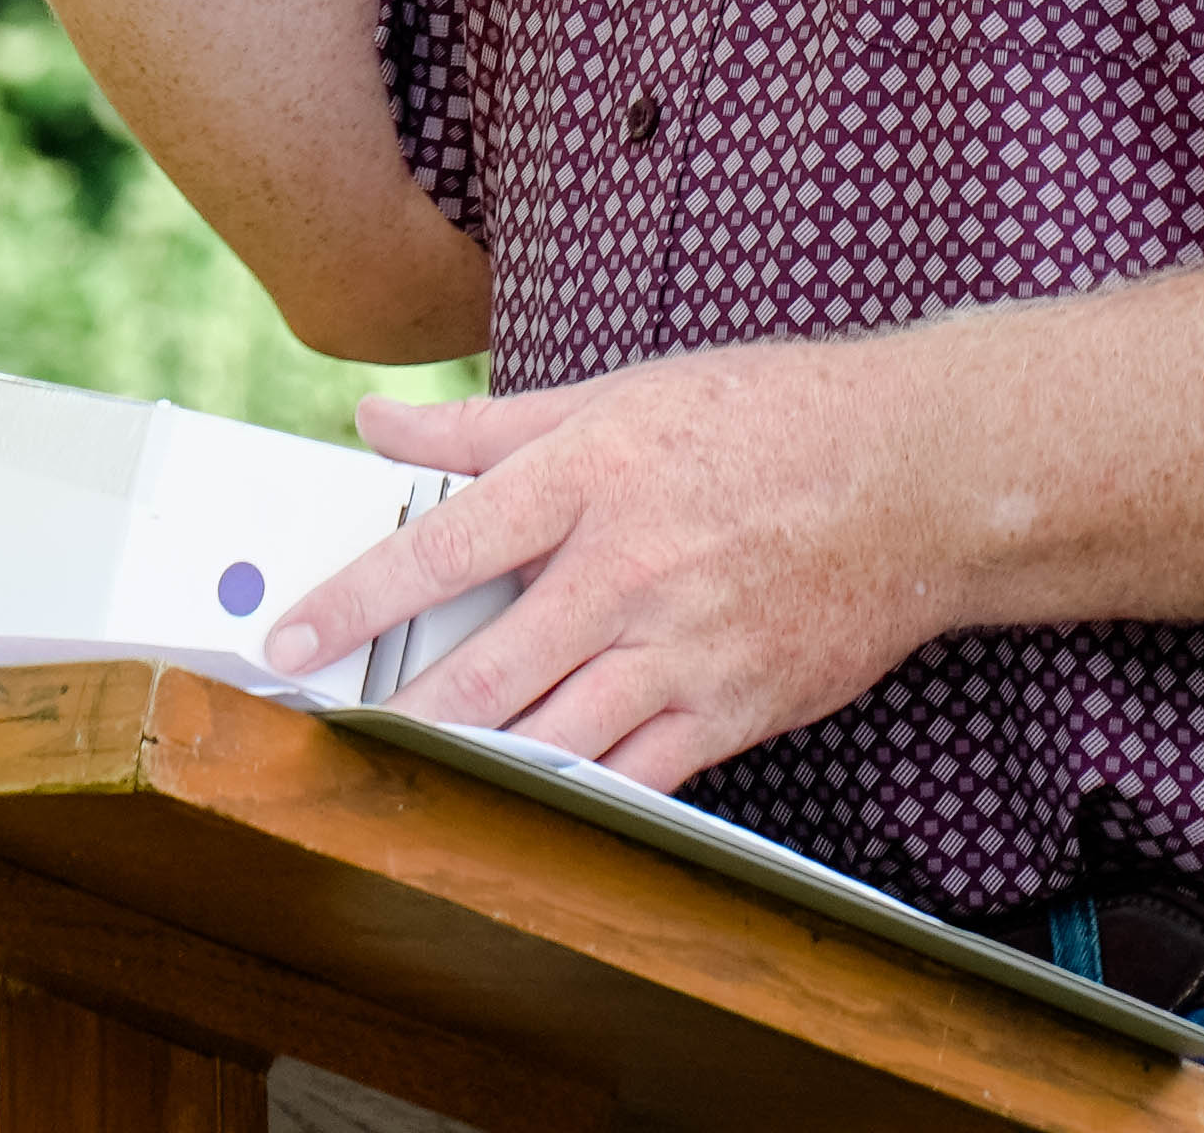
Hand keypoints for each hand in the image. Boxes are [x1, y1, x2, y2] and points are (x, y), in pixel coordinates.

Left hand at [262, 342, 984, 791]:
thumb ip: (488, 426)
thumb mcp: (622, 393)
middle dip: (394, 715)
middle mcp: (628, 568)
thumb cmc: (768, 418)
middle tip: (323, 741)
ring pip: (551, 735)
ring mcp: (683, 647)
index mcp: (592, 475)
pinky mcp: (733, 707)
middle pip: (484, 667)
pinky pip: (634, 776)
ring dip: (469, 769)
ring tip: (399, 787)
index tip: (284, 641)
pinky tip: (519, 810)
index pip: (445, 546)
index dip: (352, 601)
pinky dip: (571, 798)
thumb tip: (378, 423)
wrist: (919, 474)